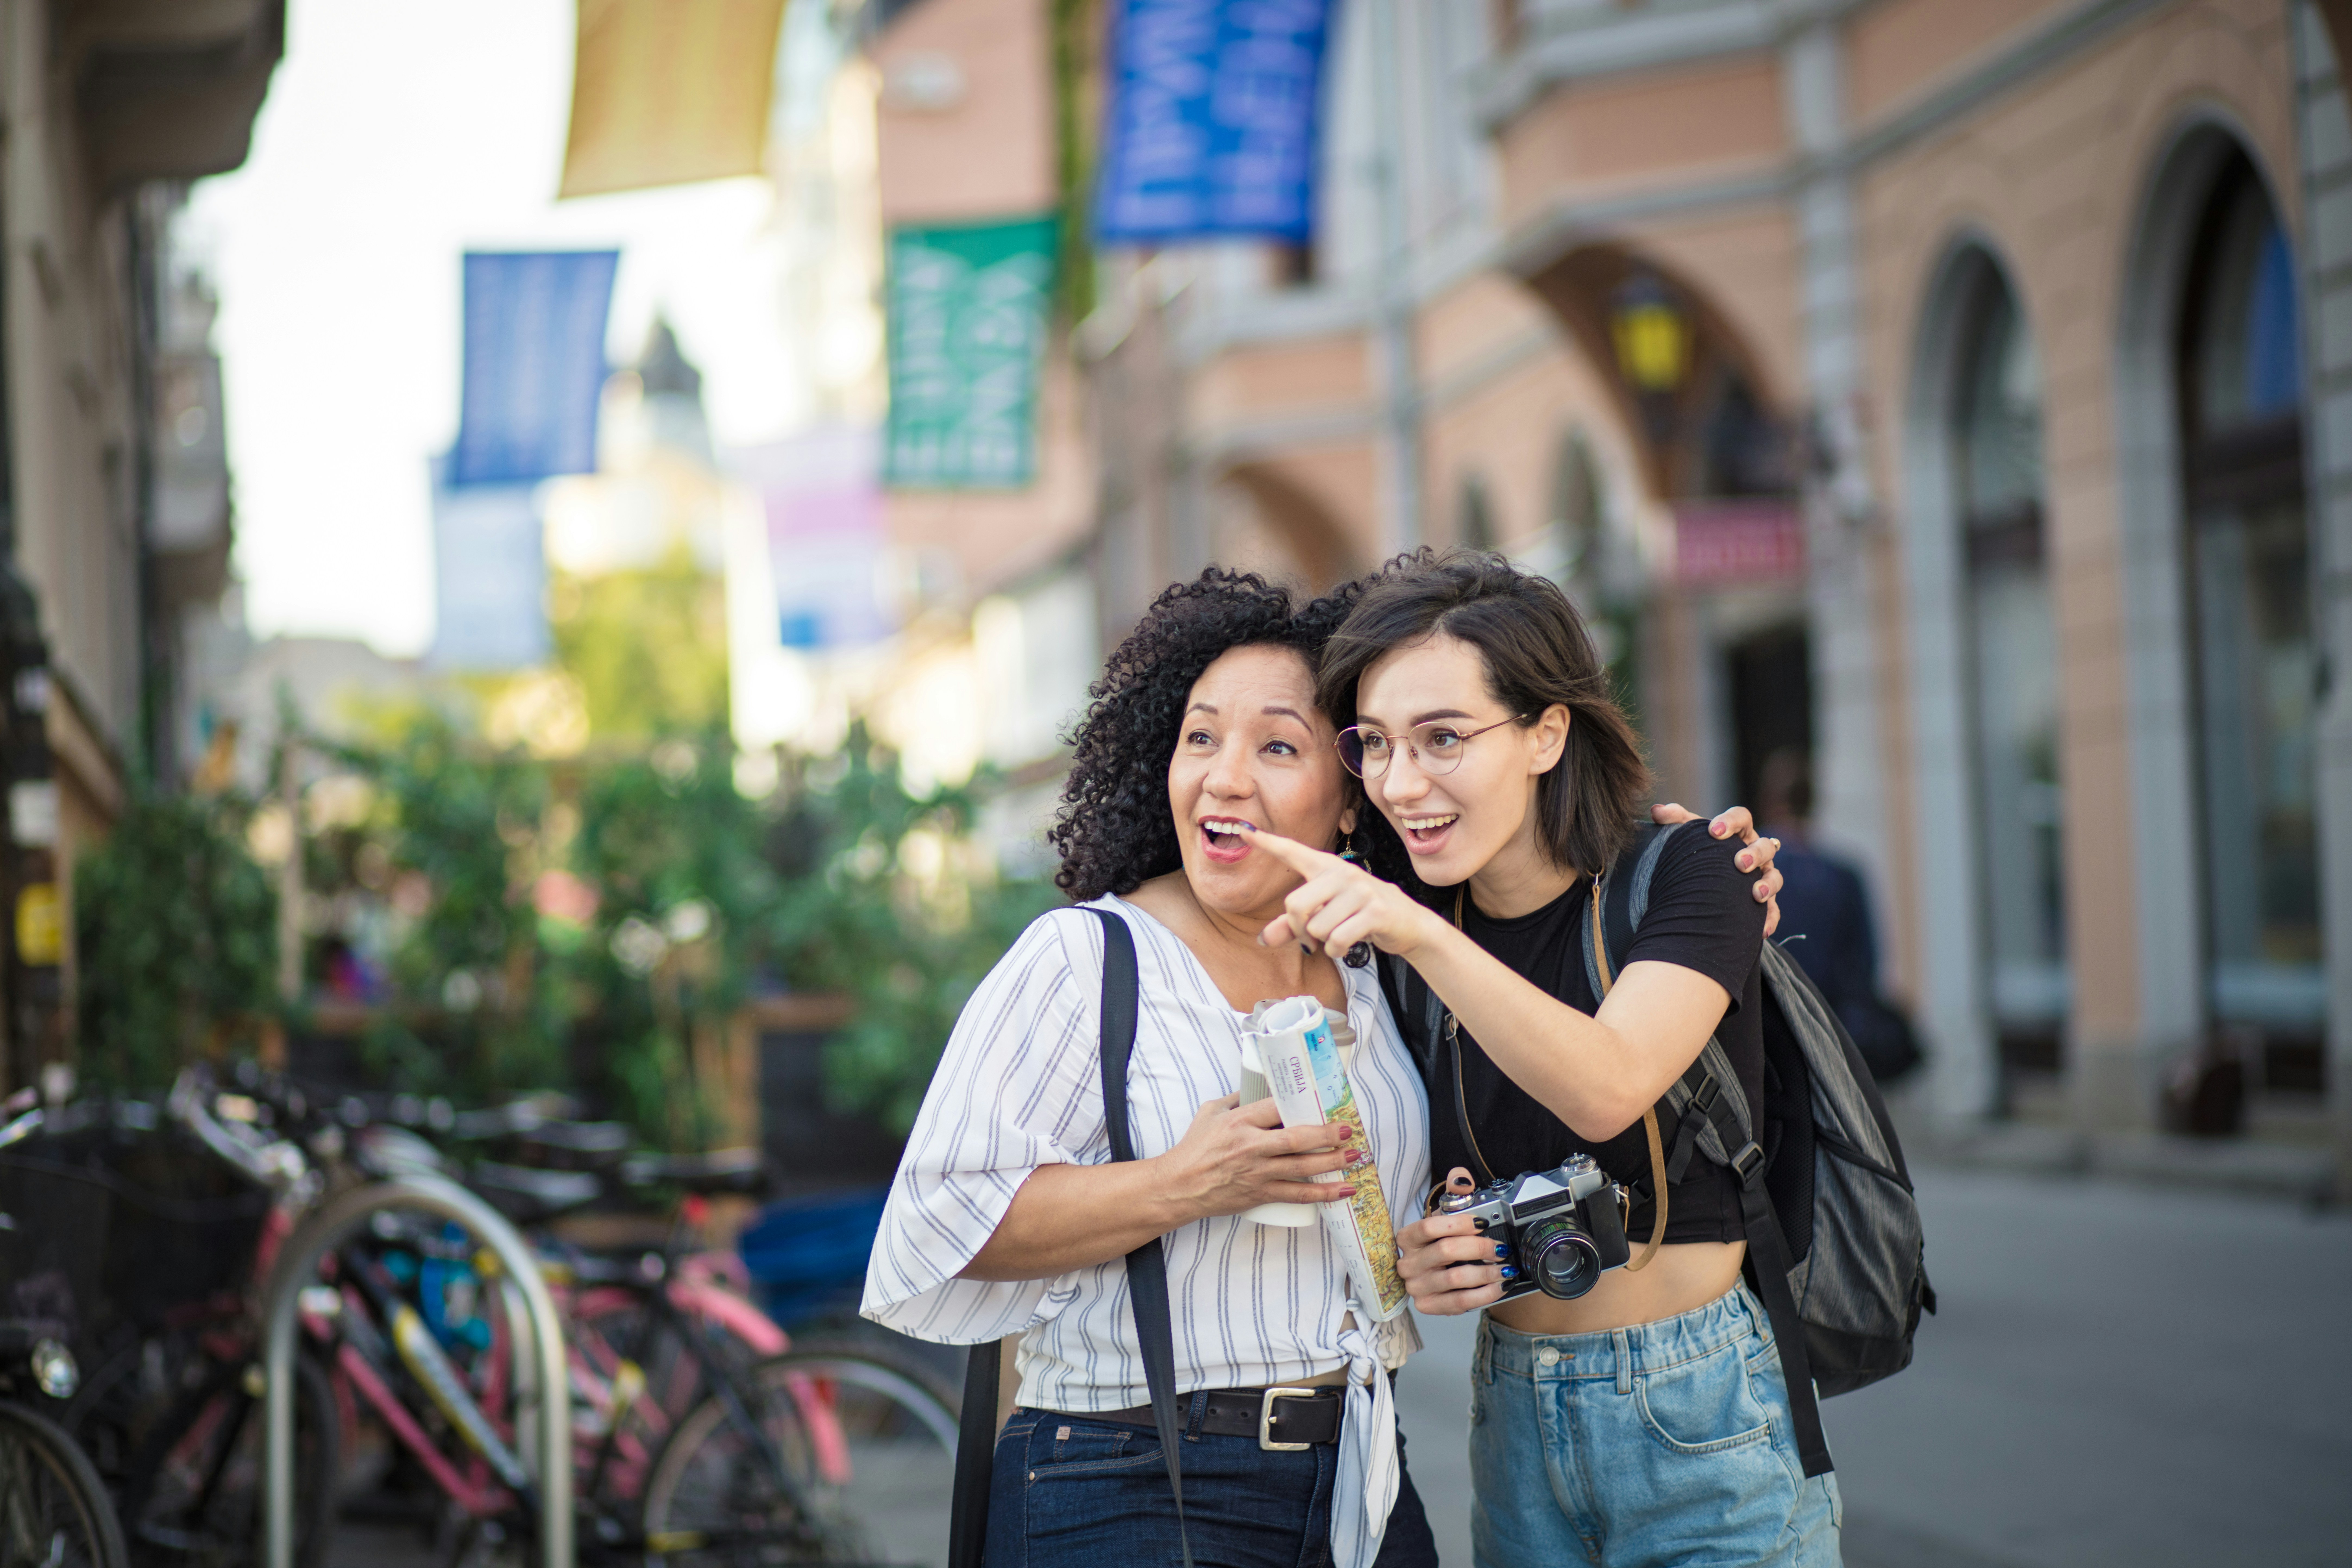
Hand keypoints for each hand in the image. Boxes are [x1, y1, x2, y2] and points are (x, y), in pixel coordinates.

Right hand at [1159, 1094, 1361, 1219]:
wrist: (1180, 1187)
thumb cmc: (1194, 1148)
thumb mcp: (1210, 1112)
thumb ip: (1235, 1098)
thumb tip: (1259, 1085)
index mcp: (1240, 1122)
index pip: (1276, 1108)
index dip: (1302, 1104)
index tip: (1323, 1101)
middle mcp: (1251, 1147)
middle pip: (1296, 1139)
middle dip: (1326, 1134)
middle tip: (1348, 1130)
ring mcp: (1257, 1173)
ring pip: (1301, 1167)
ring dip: (1332, 1162)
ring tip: (1355, 1156)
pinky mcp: (1260, 1194)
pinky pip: (1296, 1194)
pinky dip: (1322, 1193)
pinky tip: (1343, 1190)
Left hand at [1241, 827, 1446, 959]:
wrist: (1408, 924)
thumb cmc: (1360, 916)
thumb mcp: (1325, 917)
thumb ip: (1292, 926)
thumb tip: (1263, 939)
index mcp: (1326, 867)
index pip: (1292, 851)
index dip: (1266, 842)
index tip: (1244, 829)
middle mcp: (1341, 873)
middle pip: (1295, 905)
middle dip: (1299, 930)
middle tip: (1311, 938)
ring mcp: (1360, 891)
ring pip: (1316, 927)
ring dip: (1322, 943)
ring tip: (1338, 936)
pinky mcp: (1374, 911)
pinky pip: (1337, 939)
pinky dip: (1337, 950)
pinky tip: (1348, 944)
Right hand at [1395, 1167, 1505, 1314]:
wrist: (1436, 1271)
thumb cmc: (1441, 1241)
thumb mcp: (1446, 1214)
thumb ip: (1455, 1192)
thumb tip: (1461, 1178)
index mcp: (1407, 1238)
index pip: (1428, 1227)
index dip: (1458, 1223)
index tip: (1482, 1222)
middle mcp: (1408, 1263)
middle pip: (1445, 1251)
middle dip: (1479, 1248)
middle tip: (1500, 1248)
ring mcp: (1417, 1287)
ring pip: (1455, 1279)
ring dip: (1486, 1273)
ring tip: (1505, 1268)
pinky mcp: (1429, 1306)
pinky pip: (1460, 1302)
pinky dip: (1485, 1294)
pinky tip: (1500, 1286)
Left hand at [1652, 802, 1783, 936]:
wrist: (1702, 884)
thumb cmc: (1696, 851)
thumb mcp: (1685, 835)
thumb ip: (1672, 820)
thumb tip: (1656, 811)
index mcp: (1738, 831)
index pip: (1741, 817)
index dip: (1731, 822)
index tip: (1713, 831)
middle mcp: (1755, 851)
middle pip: (1765, 846)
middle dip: (1754, 854)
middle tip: (1739, 864)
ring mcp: (1762, 876)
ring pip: (1775, 877)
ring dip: (1768, 885)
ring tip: (1756, 895)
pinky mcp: (1765, 902)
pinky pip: (1774, 911)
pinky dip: (1770, 919)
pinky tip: (1762, 930)